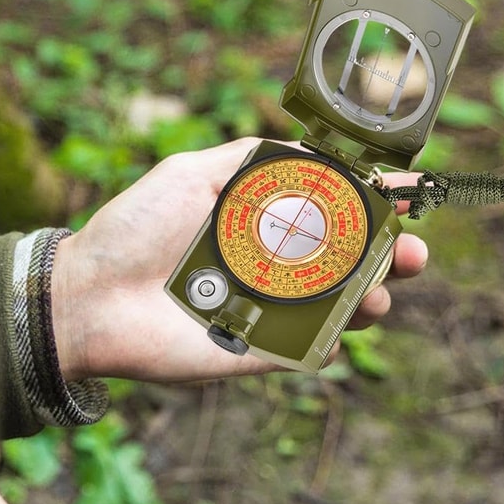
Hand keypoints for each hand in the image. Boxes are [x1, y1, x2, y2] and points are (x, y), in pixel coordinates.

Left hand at [52, 138, 427, 382]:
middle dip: (392, 253)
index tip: (415, 192)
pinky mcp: (257, 351)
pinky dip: (330, 340)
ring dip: (373, 297)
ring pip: (341, 305)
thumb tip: (314, 152)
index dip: (376, 201)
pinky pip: (310, 349)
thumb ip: (249, 160)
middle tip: (412, 251)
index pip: (333, 208)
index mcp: (261, 218)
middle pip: (351, 258)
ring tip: (380, 291)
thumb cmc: (134, 229)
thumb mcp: (189, 174)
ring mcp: (269, 308)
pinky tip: (333, 329)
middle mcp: (273, 262)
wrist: (88, 296)